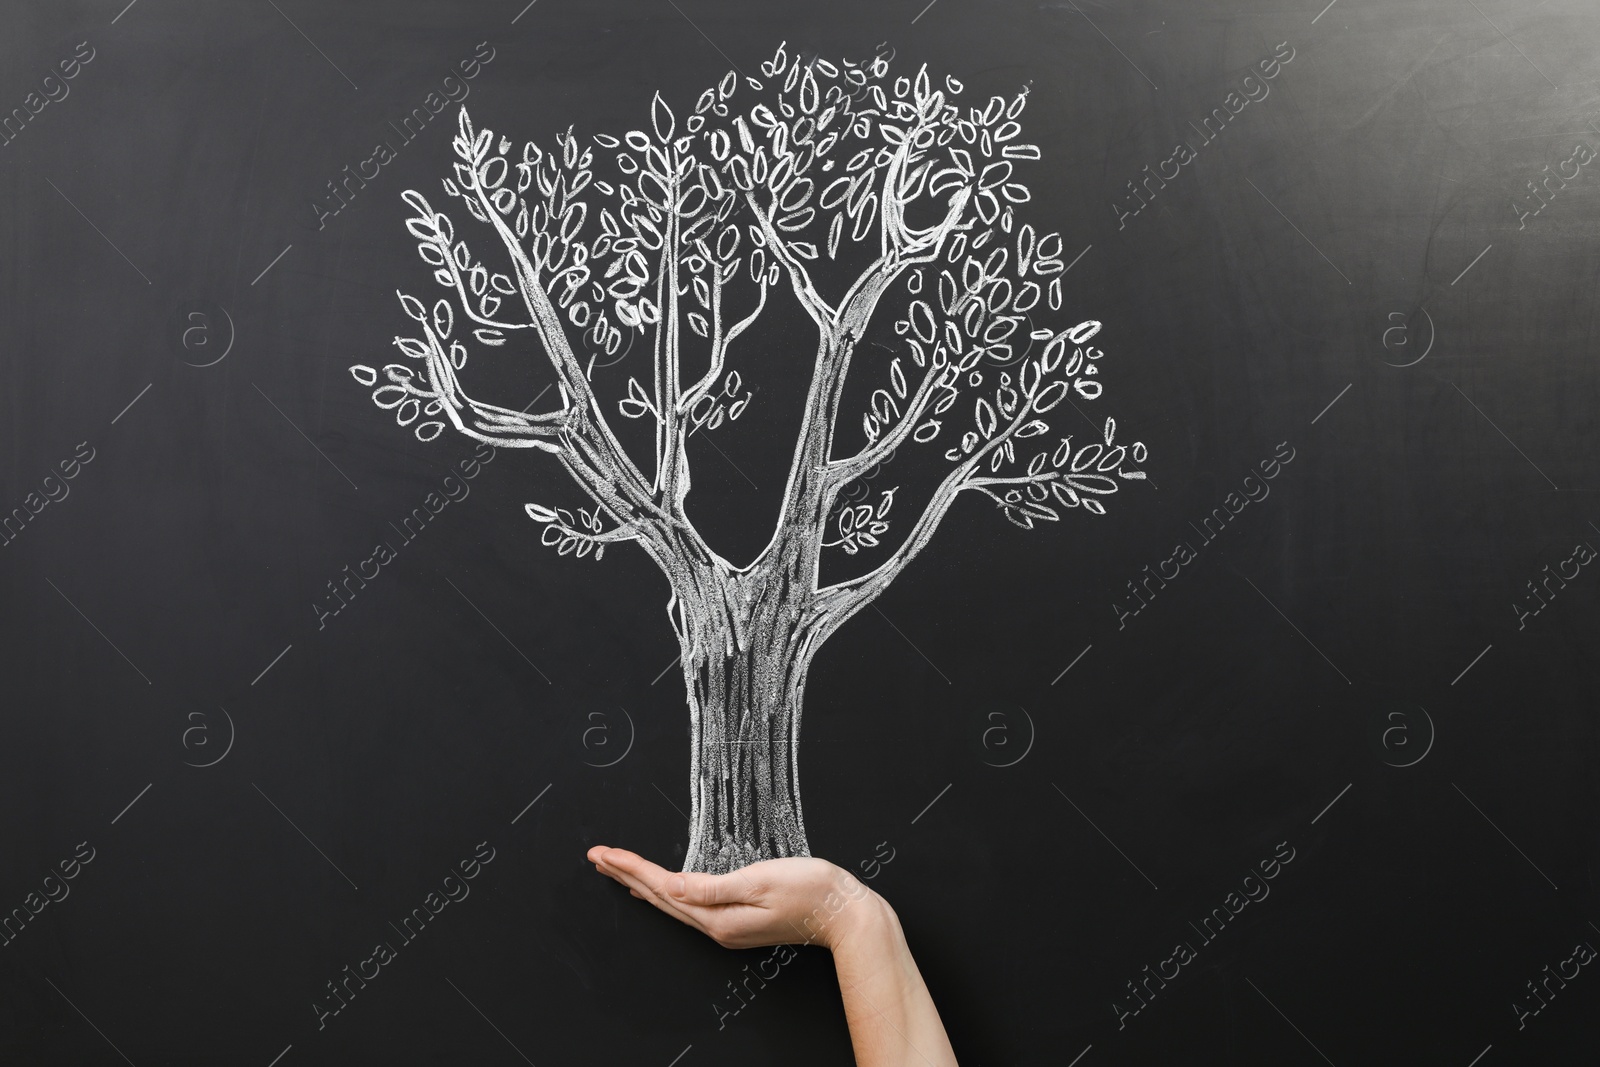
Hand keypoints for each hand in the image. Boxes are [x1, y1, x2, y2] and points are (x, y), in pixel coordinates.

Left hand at [586, 845, 885, 951]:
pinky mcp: (738, 923)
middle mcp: (717, 926)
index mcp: (718, 916)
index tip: (604, 854)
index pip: (663, 887)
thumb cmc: (811, 890)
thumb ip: (713, 886)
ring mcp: (727, 928)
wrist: (845, 915)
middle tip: (597, 858)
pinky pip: (690, 907)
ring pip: (673, 903)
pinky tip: (661, 891)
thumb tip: (672, 887)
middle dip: (627, 876)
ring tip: (617, 872)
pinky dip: (667, 894)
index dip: (630, 868)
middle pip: (661, 898)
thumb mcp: (760, 879)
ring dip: (642, 885)